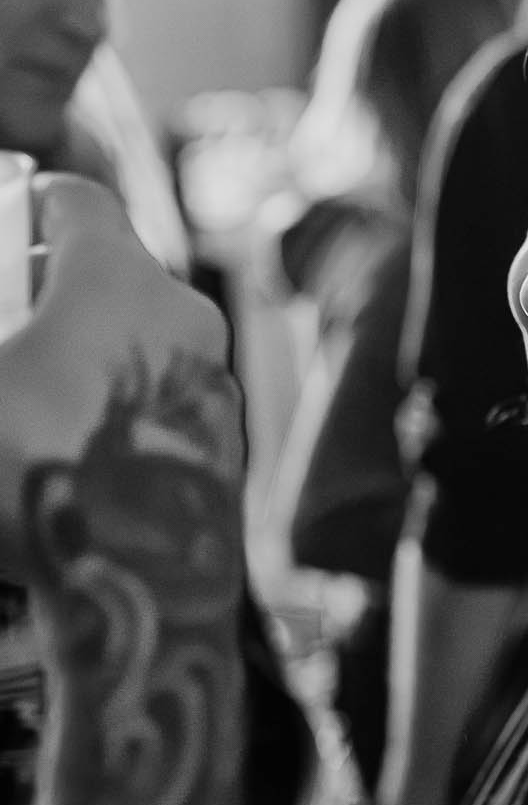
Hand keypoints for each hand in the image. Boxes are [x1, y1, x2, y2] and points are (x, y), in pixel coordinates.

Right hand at [0, 174, 239, 581]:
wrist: (132, 601)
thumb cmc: (32, 476)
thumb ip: (4, 367)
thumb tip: (13, 375)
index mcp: (117, 277)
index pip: (77, 202)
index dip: (35, 205)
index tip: (15, 213)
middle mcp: (183, 319)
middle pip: (116, 276)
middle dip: (57, 289)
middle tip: (15, 322)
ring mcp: (215, 388)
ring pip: (147, 344)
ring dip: (95, 356)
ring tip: (40, 396)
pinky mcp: (228, 453)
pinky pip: (166, 408)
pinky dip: (124, 413)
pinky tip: (79, 453)